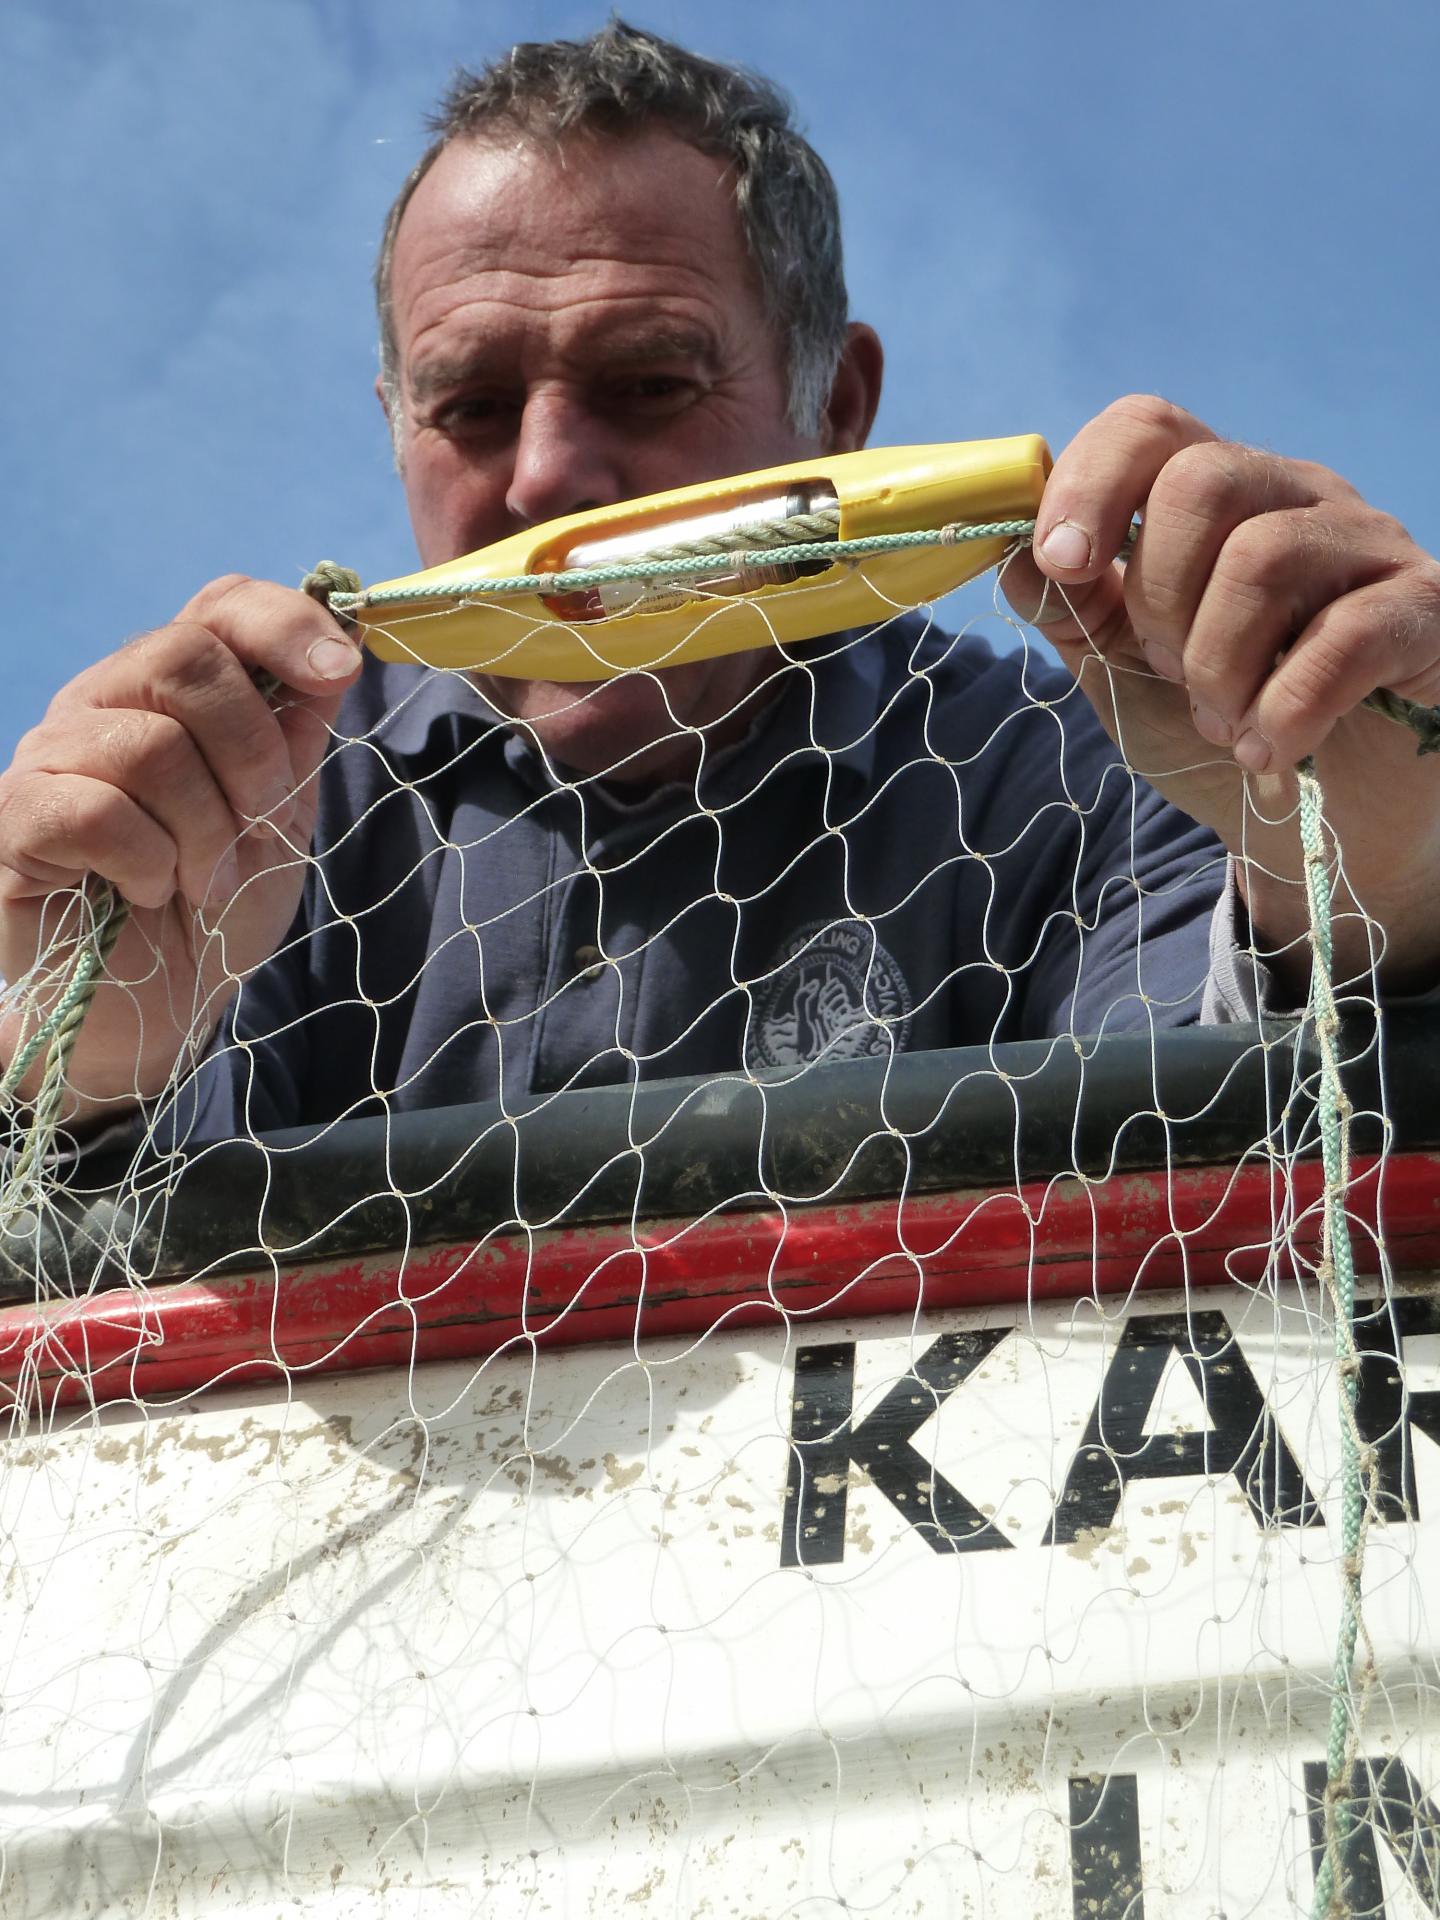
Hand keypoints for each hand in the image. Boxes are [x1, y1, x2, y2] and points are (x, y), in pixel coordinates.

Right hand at [0, 576, 362, 1122]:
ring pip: (152, 745)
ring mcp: (52, 753)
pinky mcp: (16, 816)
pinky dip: (148, 861)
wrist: (153, 1011)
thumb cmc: (214, 909)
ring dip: (205, 829)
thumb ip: (297, 739)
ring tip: (205, 880)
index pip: (221, 605)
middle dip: (251, 753)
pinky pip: (98, 809)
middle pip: (185, 658)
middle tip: (259, 825)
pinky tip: (147, 892)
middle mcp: (105, 702)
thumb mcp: (281, 820)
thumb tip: (336, 654)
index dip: (285, 622)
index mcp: (174, 692)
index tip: (340, 671)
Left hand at [1001, 395, 1439, 992]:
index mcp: (1216, 501)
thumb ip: (1074, 611)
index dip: (1089, 484)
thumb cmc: (1222, 734)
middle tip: (1171, 673)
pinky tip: (1270, 750)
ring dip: (1218, 665)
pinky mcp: (1426, 613)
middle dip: (1158, 600)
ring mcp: (1368, 550)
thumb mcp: (1124, 672)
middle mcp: (1297, 500)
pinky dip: (1285, 709)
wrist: (1323, 829)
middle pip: (1202, 483)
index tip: (1065, 567)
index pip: (1149, 427)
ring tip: (1225, 722)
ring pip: (1263, 556)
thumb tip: (1011, 554)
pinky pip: (1347, 634)